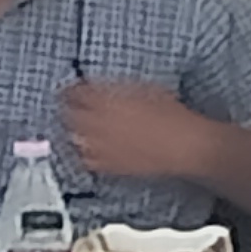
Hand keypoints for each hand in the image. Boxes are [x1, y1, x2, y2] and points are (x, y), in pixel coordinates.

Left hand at [60, 79, 217, 185]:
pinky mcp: (109, 165)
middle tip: (69, 107)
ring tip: (77, 127)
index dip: (70, 90)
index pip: (76, 92)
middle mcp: (99, 123)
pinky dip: (83, 152)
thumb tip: (99, 86)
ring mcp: (102, 145)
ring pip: (74, 137)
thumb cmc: (170, 114)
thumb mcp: (144, 88)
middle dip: (67, 109)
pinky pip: (85, 159)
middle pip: (70, 115)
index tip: (68, 89)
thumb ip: (116, 88)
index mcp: (108, 100)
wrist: (183, 144)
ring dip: (73, 130)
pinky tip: (89, 148)